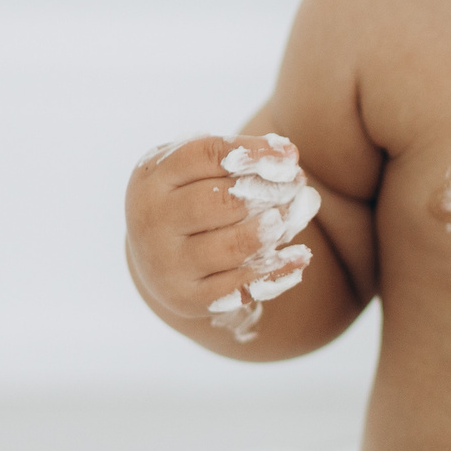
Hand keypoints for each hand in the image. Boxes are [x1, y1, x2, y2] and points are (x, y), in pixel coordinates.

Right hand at [126, 133, 322, 342]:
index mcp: (152, 180)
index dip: (252, 153)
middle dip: (264, 192)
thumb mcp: (194, 172)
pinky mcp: (187, 298)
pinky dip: (274, 271)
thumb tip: (289, 159)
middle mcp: (151, 221)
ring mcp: (167, 263)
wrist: (155, 257)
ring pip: (230, 247)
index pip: (203, 156)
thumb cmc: (186, 199)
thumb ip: (234, 161)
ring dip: (268, 231)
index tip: (290, 156)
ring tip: (291, 217)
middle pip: (217, 202)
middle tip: (295, 186)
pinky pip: (237, 286)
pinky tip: (300, 257)